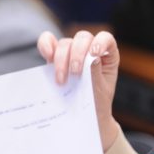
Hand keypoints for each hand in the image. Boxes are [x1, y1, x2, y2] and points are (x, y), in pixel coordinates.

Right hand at [37, 30, 118, 150]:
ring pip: (65, 43)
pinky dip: (46, 45)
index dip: (100, 42)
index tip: (94, 54)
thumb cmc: (97, 102)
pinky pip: (48, 43)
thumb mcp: (101, 91)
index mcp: (107, 55)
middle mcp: (90, 49)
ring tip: (61, 80)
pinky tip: (47, 55)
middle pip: (82, 38)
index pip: (106, 38)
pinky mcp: (56, 58)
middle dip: (77, 54)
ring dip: (61, 59)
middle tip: (75, 73)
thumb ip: (96, 74)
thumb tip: (92, 57)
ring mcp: (72, 52)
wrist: (84, 116)